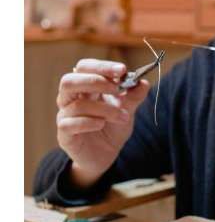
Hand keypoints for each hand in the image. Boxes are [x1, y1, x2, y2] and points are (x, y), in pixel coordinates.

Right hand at [56, 58, 150, 187]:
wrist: (105, 155)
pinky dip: (89, 122)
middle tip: (117, 89)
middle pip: (69, 80)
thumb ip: (134, 95)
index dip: (102, 66)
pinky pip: (70, 124)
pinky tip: (102, 124)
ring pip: (77, 104)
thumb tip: (143, 82)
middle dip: (95, 81)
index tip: (122, 69)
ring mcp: (65, 116)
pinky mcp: (64, 134)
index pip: (85, 67)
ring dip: (104, 108)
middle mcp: (70, 98)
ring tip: (122, 116)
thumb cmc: (113, 126)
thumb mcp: (128, 109)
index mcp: (85, 86)